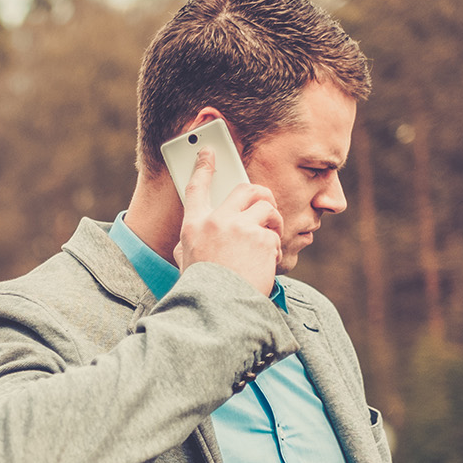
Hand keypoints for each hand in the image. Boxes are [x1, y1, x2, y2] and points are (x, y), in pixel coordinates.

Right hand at [172, 148, 282, 296]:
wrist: (219, 310)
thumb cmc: (201, 290)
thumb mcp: (186, 263)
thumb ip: (190, 245)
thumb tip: (188, 244)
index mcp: (194, 226)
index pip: (196, 188)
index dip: (203, 167)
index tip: (209, 153)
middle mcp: (216, 222)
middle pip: (245, 188)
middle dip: (260, 194)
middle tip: (264, 205)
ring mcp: (241, 229)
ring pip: (267, 209)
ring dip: (272, 223)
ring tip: (267, 242)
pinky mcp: (263, 240)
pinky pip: (275, 236)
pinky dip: (274, 251)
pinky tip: (265, 266)